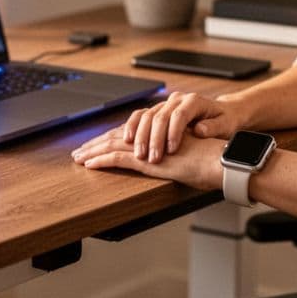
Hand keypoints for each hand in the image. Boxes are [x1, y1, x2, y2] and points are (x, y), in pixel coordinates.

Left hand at [72, 129, 225, 189]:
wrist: (218, 160)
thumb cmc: (209, 160)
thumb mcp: (188, 154)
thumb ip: (175, 153)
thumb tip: (169, 159)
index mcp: (158, 132)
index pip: (128, 132)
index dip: (110, 138)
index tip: (96, 144)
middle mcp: (150, 135)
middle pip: (116, 136)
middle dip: (95, 143)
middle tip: (78, 151)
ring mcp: (148, 146)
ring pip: (113, 145)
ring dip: (92, 151)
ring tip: (78, 158)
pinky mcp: (148, 159)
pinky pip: (119, 158)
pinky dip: (102, 161)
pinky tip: (89, 165)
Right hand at [120, 91, 243, 162]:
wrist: (222, 112)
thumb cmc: (225, 120)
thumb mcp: (225, 124)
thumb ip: (214, 127)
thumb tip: (199, 129)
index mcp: (194, 101)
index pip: (179, 115)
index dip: (173, 132)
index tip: (171, 150)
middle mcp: (177, 100)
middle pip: (159, 116)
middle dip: (153, 138)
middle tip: (151, 158)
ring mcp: (166, 104)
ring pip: (146, 116)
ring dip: (140, 135)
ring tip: (138, 154)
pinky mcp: (158, 110)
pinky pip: (140, 116)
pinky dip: (132, 127)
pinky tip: (127, 140)